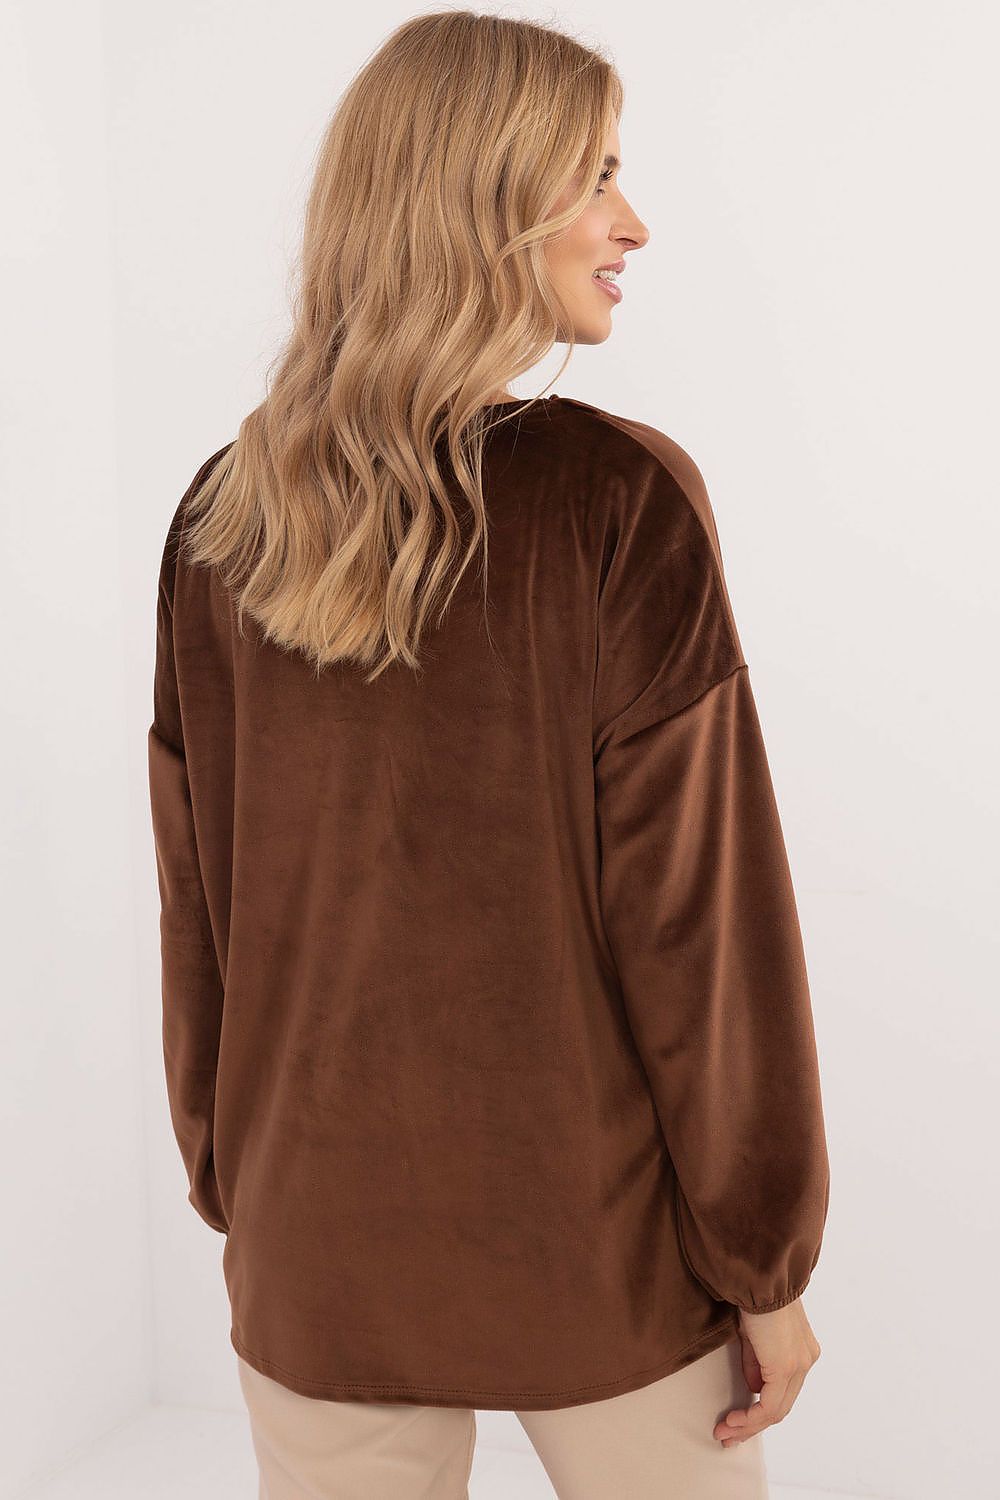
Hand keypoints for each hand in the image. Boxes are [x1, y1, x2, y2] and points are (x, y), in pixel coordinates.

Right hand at [713, 1296, 820, 1447]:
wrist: (759, 1277)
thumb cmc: (753, 1293)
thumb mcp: (753, 1333)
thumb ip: (757, 1361)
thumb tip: (754, 1387)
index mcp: (801, 1349)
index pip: (783, 1390)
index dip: (759, 1408)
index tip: (736, 1419)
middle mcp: (805, 1359)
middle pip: (781, 1405)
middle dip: (752, 1425)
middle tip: (728, 1435)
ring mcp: (799, 1365)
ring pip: (777, 1411)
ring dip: (748, 1425)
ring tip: (725, 1432)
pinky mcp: (786, 1367)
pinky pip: (770, 1406)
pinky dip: (751, 1418)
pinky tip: (734, 1421)